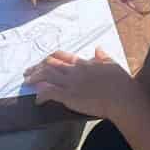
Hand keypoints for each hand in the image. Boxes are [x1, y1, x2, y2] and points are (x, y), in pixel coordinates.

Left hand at [25, 47, 142, 119]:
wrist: (122, 97)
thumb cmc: (121, 83)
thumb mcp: (113, 64)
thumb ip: (103, 57)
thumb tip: (98, 49)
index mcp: (84, 63)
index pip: (62, 56)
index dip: (51, 58)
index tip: (44, 61)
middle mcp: (75, 70)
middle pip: (50, 64)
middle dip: (37, 67)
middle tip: (28, 72)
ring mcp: (71, 83)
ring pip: (46, 75)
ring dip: (34, 77)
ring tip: (27, 81)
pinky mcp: (69, 96)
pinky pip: (49, 92)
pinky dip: (41, 95)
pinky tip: (37, 100)